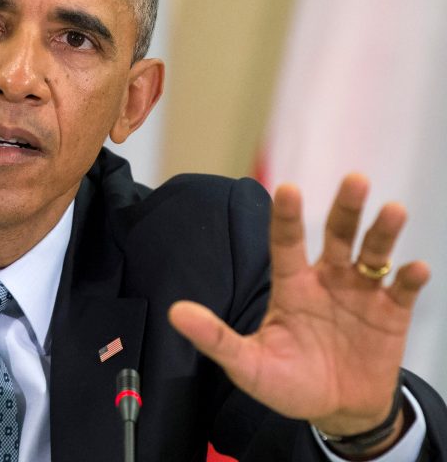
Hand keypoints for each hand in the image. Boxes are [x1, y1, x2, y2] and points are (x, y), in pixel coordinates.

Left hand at [169, 174, 428, 445]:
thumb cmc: (288, 382)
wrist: (336, 410)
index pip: (286, 242)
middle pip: (337, 235)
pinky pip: (401, 291)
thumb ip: (216, 338)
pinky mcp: (391, 314)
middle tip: (355, 179)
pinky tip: (414, 269)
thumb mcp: (248, 363)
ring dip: (382, 232)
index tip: (286, 188)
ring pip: (373, 253)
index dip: (286, 216)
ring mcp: (361, 294)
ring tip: (392, 210)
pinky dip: (409, 278)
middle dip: (346, 207)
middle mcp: (327, 280)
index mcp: (292, 286)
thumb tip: (174, 313)